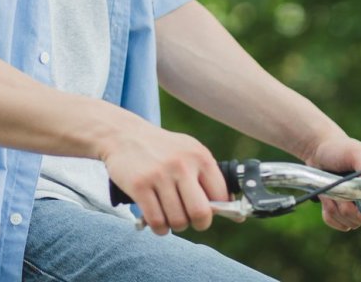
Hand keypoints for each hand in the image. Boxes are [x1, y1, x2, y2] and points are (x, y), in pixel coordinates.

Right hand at [102, 123, 228, 234]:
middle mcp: (181, 164)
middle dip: (197, 223)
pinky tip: (155, 217)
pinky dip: (158, 227)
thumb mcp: (188, 152)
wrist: (123, 134)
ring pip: (178, 221)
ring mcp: (159, 174)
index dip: (215, 211)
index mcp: (199, 156)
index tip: (205, 210)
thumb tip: (237, 217)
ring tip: (168, 212)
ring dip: (174, 224)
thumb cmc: (161, 149)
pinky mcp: (139, 185)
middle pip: (201, 215)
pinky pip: (157, 222)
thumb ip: (210, 180)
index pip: (221, 197)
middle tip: (188, 217)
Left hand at [304, 134, 360, 231]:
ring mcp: (360, 210)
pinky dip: (329, 212)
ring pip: (350, 223)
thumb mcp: (356, 153)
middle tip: (339, 187)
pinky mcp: (345, 215)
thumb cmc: (340, 149)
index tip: (354, 197)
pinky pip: (338, 224)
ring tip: (332, 188)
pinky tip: (328, 197)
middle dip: (347, 205)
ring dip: (336, 206)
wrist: (319, 151)